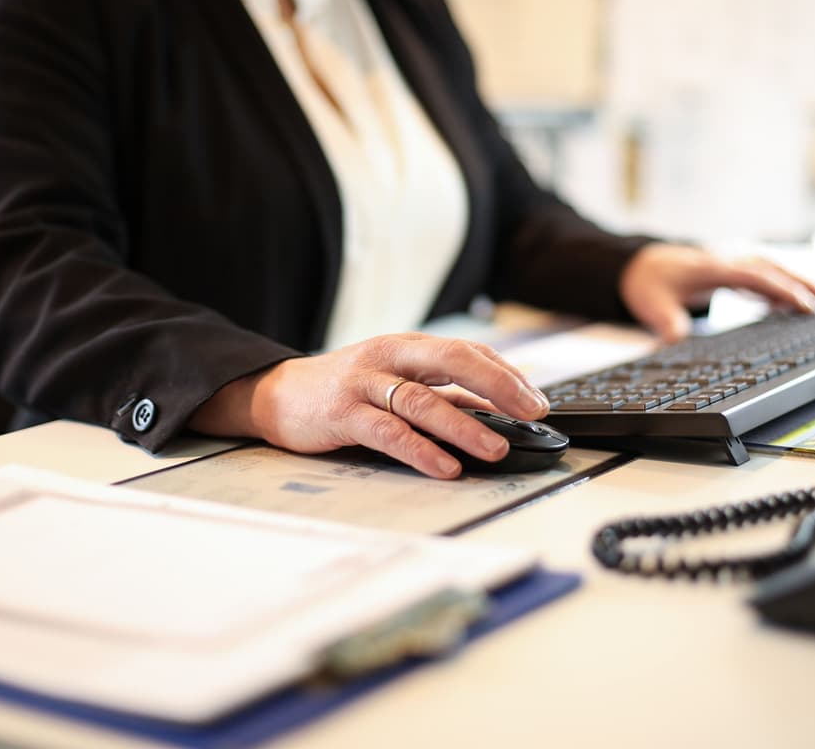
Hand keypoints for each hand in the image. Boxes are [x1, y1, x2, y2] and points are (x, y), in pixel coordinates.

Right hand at [189, 333, 549, 478]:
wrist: (277, 394)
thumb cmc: (345, 390)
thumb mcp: (395, 382)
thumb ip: (441, 394)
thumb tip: (496, 410)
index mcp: (408, 347)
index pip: (468, 352)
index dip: (507, 375)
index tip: (537, 402)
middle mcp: (388, 357)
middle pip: (453, 361)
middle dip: (499, 386)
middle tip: (532, 414)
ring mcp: (363, 383)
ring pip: (422, 400)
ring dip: (464, 426)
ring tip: (496, 449)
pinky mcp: (341, 413)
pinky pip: (388, 432)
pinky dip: (420, 450)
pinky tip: (445, 467)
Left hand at [619, 243, 814, 342]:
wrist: (637, 263)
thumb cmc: (647, 282)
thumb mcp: (652, 307)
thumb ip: (668, 325)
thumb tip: (677, 343)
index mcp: (712, 267)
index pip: (755, 277)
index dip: (782, 291)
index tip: (805, 306)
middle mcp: (727, 260)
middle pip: (774, 269)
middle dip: (804, 285)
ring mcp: (732, 262)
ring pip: (774, 269)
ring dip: (801, 283)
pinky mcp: (732, 269)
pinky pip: (764, 275)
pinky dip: (784, 287)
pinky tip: (798, 304)